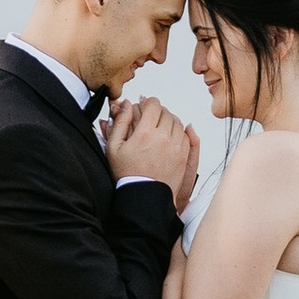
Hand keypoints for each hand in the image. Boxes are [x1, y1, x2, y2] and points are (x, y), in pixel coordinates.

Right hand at [110, 94, 198, 209]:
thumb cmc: (128, 174)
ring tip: (158, 129)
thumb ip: (120, 122)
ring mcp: (175, 146)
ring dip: (168, 121)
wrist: (144, 196)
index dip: (148, 103)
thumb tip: (126, 105)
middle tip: (150, 119)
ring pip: (177, 121)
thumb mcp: (114, 147)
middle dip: (157, 112)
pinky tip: (168, 138)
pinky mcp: (183, 155)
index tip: (145, 107)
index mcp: (145, 133)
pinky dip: (178, 132)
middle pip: (166, 111)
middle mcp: (163, 137)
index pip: (153, 104)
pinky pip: (185, 135)